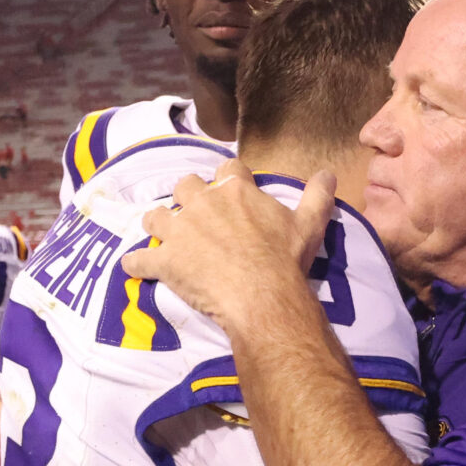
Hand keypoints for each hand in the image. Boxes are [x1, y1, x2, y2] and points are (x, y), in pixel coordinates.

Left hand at [124, 160, 333, 332]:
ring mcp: (180, 231)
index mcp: (236, 189)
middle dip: (188, 196)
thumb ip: (317, 195)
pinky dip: (137, 264)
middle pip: (185, 185)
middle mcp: (203, 202)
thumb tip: (329, 173)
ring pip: (156, 216)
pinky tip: (135, 267)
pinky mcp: (166, 261)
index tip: (231, 189)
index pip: (227, 169)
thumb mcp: (310, 223)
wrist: (263, 296)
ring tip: (163, 235)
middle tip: (196, 214)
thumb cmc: (286, 259)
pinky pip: (140, 259)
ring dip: (158, 223)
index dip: (228, 178)